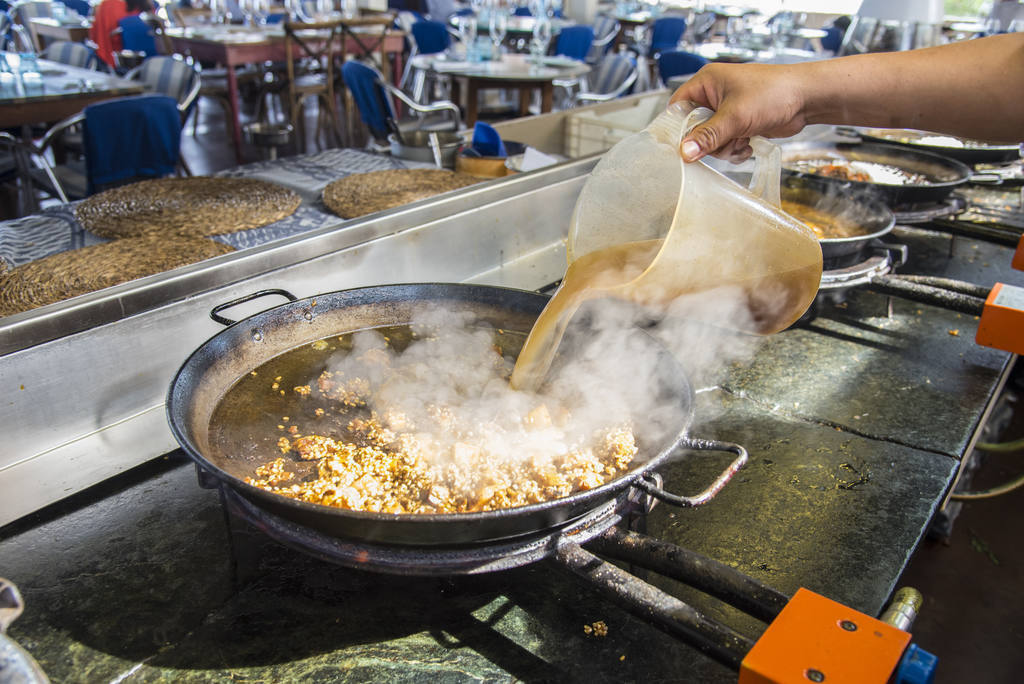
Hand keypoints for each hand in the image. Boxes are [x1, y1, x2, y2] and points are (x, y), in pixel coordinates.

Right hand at [669, 63, 809, 161]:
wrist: (807, 98)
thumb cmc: (774, 93)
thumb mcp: (735, 116)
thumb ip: (708, 136)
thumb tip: (685, 152)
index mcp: (707, 82)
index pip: (678, 106)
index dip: (677, 127)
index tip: (680, 146)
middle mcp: (715, 94)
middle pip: (695, 127)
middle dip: (709, 141)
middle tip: (723, 142)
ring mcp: (728, 110)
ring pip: (711, 139)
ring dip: (724, 147)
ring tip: (741, 141)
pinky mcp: (740, 123)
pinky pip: (725, 143)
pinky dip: (734, 148)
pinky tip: (748, 144)